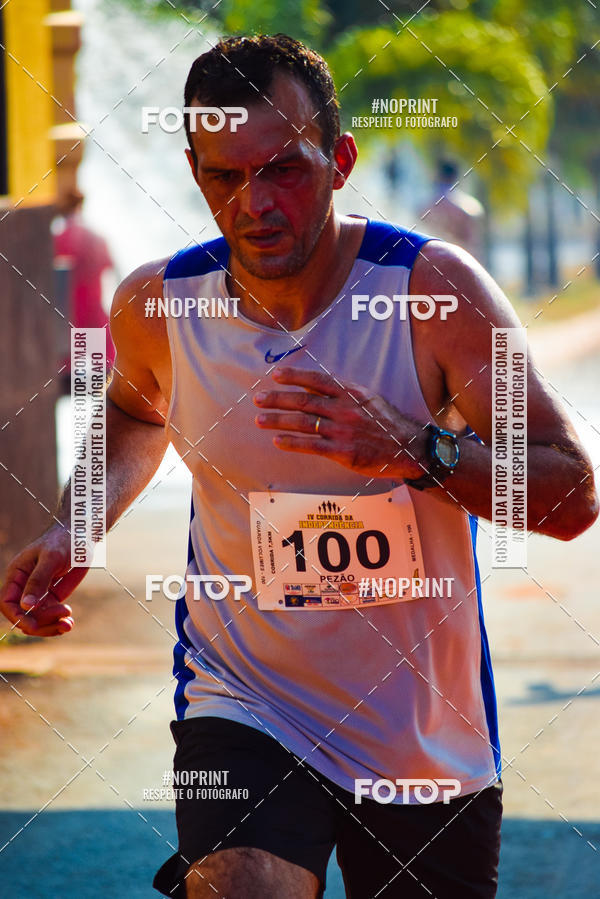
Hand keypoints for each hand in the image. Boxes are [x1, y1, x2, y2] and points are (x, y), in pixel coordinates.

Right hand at [0, 526, 87, 636]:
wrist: (83, 536)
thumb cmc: (63, 540)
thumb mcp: (51, 558)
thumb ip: (38, 581)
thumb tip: (26, 605)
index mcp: (17, 575)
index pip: (7, 602)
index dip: (17, 616)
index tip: (33, 625)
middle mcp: (25, 587)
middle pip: (23, 615)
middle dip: (41, 622)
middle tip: (62, 618)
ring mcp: (39, 593)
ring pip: (38, 619)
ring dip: (51, 625)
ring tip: (69, 623)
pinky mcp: (54, 596)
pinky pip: (51, 616)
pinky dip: (59, 622)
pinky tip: (69, 622)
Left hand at [253, 367, 426, 478]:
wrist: (409, 448)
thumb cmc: (388, 423)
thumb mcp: (369, 399)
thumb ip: (344, 393)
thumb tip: (316, 388)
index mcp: (351, 393)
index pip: (316, 380)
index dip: (294, 376)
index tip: (276, 375)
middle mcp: (345, 409)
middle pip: (303, 401)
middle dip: (277, 399)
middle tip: (258, 398)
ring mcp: (343, 431)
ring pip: (303, 423)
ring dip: (277, 421)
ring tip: (260, 419)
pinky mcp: (343, 452)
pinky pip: (312, 446)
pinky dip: (292, 442)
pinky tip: (277, 441)